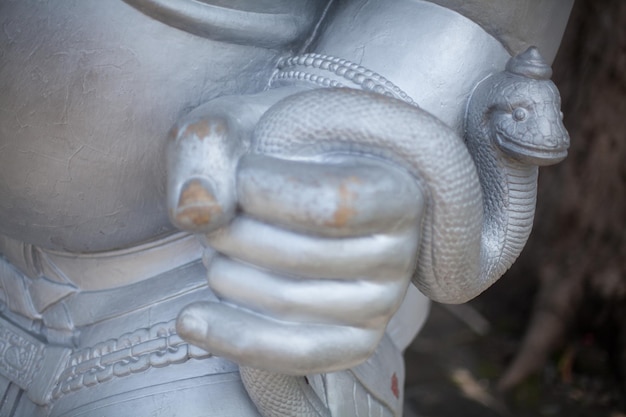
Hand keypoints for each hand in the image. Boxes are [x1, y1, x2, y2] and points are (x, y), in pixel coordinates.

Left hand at [167, 94, 424, 374]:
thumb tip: (198, 213)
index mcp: (396, 190)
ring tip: (214, 248)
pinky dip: (235, 340)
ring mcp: (383, 303)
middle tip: (215, 216)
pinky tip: (188, 320)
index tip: (240, 174)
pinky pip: (297, 354)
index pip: (336, 205)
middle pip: (302, 256)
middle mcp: (401, 252)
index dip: (269, 193)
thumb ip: (207, 151)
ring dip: (225, 274)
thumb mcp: (237, 126)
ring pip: (287, 302)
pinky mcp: (356, 341)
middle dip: (233, 233)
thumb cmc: (272, 157)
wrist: (295, 196)